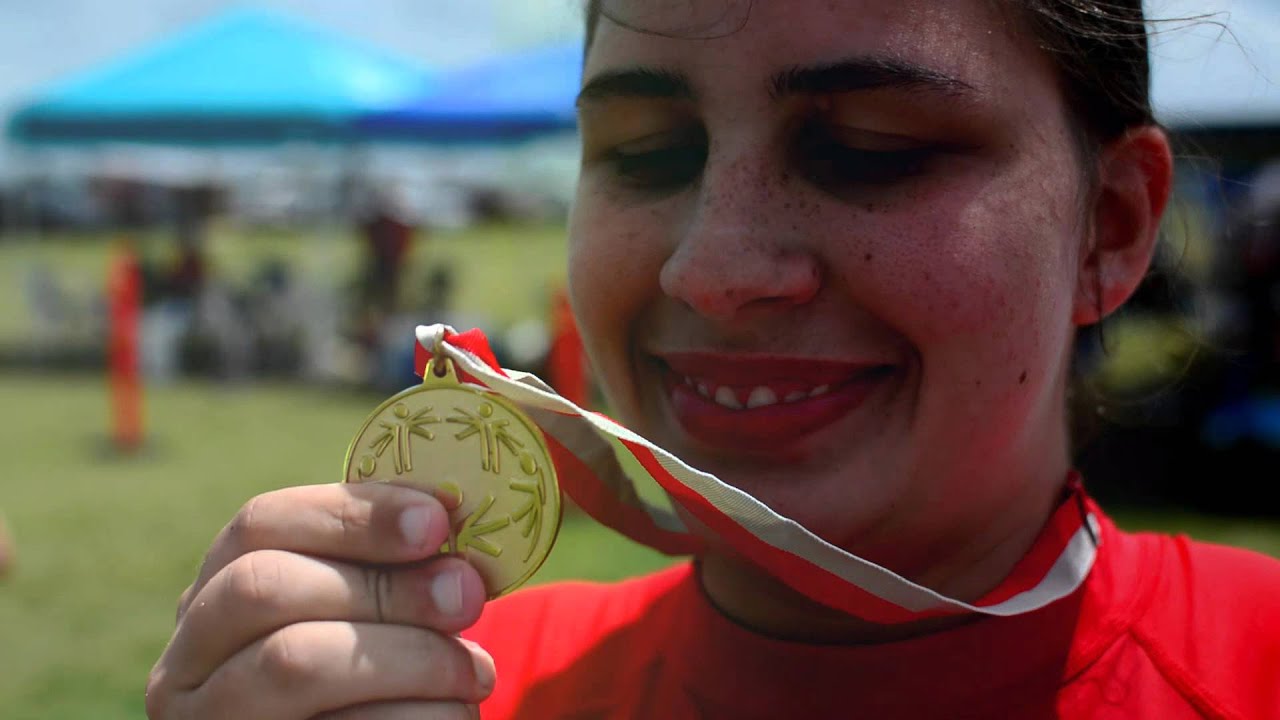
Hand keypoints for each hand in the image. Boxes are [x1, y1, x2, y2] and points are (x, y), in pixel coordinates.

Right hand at [146, 483, 492, 718]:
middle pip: (266, 588)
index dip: (352, 515)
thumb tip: (448, 534)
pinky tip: (454, 711)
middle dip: (383, 586)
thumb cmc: (361, 677)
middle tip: (467, 598)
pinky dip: (412, 715)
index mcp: (213, 596)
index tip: (437, 522)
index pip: (259, 524)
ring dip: (410, 657)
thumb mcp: (355, 616)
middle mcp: (187, 661)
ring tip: (474, 671)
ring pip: (295, 662)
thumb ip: (386, 571)